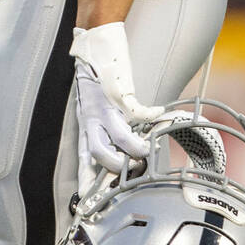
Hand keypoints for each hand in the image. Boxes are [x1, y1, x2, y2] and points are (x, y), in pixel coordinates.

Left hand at [71, 21, 163, 188]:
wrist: (95, 43)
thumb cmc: (95, 76)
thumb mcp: (91, 106)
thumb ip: (101, 126)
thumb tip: (117, 148)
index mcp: (86, 123)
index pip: (84, 159)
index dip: (86, 181)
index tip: (88, 202)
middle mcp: (92, 118)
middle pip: (99, 154)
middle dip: (118, 168)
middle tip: (134, 168)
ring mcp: (105, 106)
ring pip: (118, 138)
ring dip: (135, 149)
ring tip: (146, 150)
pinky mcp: (119, 92)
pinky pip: (140, 111)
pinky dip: (153, 114)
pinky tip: (159, 112)